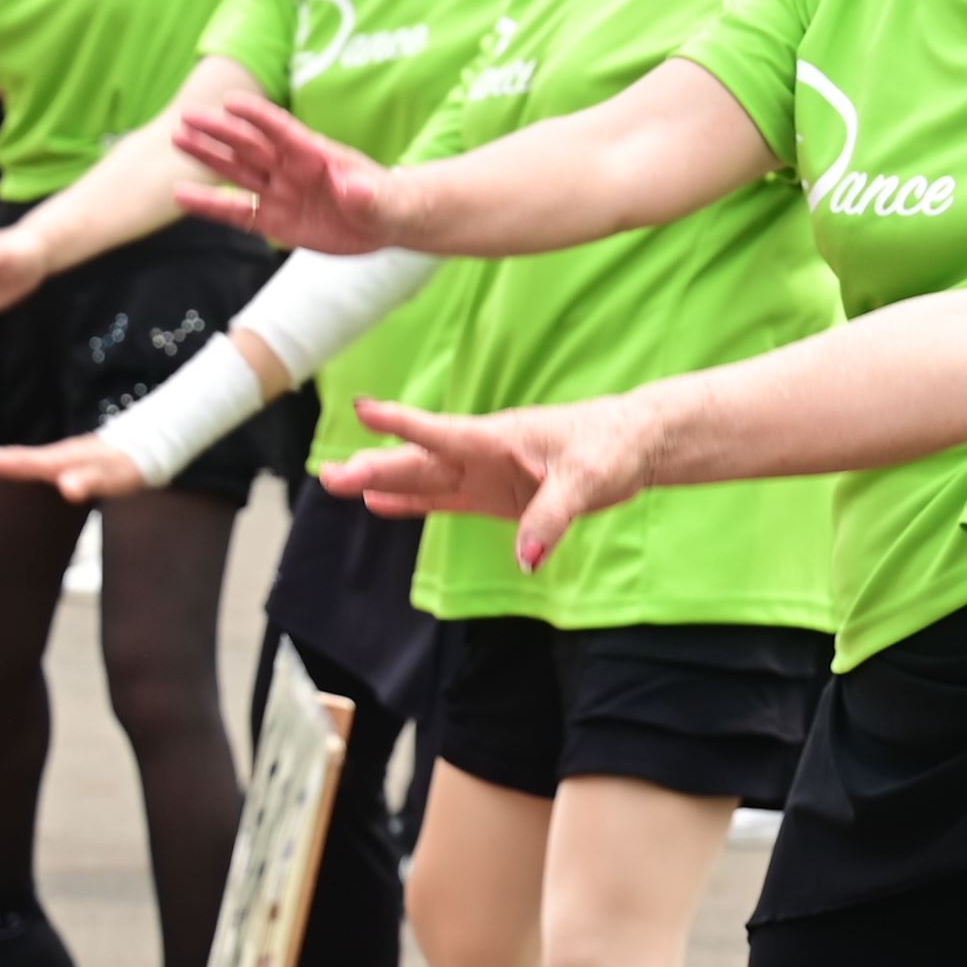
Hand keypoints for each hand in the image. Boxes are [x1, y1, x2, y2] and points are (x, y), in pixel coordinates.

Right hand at [0, 434, 154, 503]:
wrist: (152, 446)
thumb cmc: (133, 465)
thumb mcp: (116, 476)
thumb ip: (93, 480)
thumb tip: (67, 487)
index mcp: (62, 460)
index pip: (21, 463)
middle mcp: (59, 457)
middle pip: (17, 459)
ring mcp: (64, 458)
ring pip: (24, 460)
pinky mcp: (71, 462)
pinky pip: (36, 464)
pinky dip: (17, 464)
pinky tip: (12, 469)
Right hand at [172, 95, 398, 251]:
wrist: (384, 221)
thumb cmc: (387, 202)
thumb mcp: (384, 202)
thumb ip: (367, 195)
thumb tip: (353, 187)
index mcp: (317, 155)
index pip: (284, 131)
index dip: (259, 117)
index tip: (231, 101)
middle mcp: (292, 169)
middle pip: (251, 146)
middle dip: (222, 132)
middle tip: (188, 116)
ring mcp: (280, 192)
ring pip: (238, 171)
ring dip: (209, 157)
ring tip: (179, 139)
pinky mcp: (274, 220)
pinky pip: (238, 212)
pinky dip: (211, 205)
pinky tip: (181, 196)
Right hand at [331, 394, 656, 566]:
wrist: (636, 445)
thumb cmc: (613, 447)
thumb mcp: (588, 480)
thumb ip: (552, 516)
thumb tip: (527, 558)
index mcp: (502, 438)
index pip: (443, 431)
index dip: (403, 423)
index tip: (361, 408)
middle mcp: (485, 454)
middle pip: (422, 460)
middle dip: (376, 466)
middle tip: (330, 475)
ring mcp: (487, 474)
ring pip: (426, 479)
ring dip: (384, 482)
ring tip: (338, 484)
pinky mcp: (496, 495)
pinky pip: (447, 499)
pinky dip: (413, 502)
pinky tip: (380, 504)